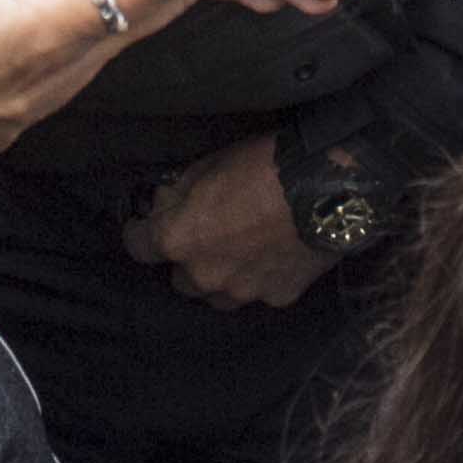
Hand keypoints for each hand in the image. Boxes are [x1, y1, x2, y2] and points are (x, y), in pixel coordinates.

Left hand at [124, 133, 336, 308]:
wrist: (324, 186)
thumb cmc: (260, 166)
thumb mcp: (207, 165)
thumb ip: (177, 193)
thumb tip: (163, 205)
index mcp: (178, 240)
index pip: (137, 247)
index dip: (139, 232)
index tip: (145, 224)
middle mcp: (203, 275)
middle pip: (180, 278)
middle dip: (187, 258)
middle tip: (206, 235)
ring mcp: (242, 292)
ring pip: (217, 295)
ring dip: (220, 276)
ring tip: (240, 251)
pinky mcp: (277, 298)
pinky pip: (258, 292)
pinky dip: (260, 278)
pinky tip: (275, 254)